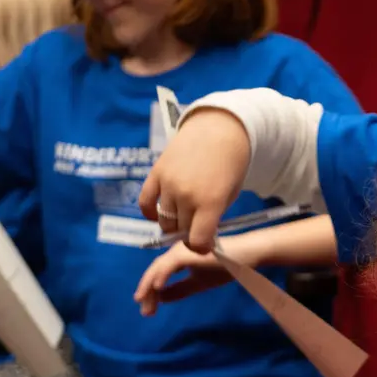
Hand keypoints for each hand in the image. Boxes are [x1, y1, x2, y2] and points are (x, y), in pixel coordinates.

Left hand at [133, 240, 249, 315]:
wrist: (245, 256)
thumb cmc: (225, 266)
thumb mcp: (199, 283)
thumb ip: (180, 289)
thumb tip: (161, 298)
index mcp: (177, 258)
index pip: (159, 274)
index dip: (150, 293)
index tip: (148, 310)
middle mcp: (175, 251)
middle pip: (154, 272)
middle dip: (147, 292)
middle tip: (145, 312)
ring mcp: (180, 250)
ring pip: (158, 268)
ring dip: (149, 286)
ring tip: (146, 304)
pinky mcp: (187, 252)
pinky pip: (169, 264)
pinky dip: (161, 275)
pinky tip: (157, 288)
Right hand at [138, 108, 251, 253]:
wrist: (219, 129)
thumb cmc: (230, 164)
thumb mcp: (230, 195)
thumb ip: (214, 217)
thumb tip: (199, 238)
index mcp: (210, 202)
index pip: (197, 241)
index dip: (201, 247)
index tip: (204, 243)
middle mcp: (187, 195)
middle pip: (180, 231)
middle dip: (188, 233)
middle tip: (195, 226)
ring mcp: (169, 184)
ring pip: (164, 221)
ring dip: (173, 223)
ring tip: (182, 216)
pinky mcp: (156, 173)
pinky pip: (146, 203)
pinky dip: (150, 213)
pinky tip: (158, 214)